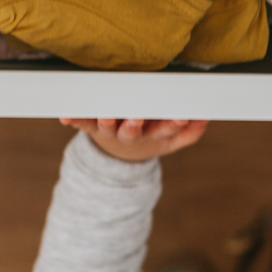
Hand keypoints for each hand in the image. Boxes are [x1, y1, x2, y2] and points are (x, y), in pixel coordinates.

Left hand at [60, 118, 208, 161]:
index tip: (178, 117)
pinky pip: (82, 124)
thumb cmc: (150, 137)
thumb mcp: (174, 140)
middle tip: (137, 118)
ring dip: (106, 123)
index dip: (172, 125)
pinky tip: (65, 117)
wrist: (121, 155)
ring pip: (108, 128)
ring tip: (106, 117)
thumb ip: (191, 131)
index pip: (165, 131)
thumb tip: (206, 115)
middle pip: (133, 132)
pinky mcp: (93, 127)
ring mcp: (111, 132)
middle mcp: (130, 135)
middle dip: (135, 126)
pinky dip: (74, 120)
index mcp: (152, 135)